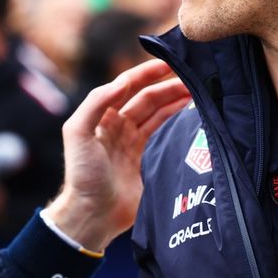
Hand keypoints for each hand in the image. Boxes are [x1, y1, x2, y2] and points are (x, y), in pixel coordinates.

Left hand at [44, 59, 189, 251]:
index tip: (168, 63)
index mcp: (103, 115)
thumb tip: (122, 81)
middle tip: (193, 79)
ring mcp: (135, 144)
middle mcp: (120, 126)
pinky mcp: (148, 161)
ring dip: (176, 103)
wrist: (93, 214)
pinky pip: (166, 136)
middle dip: (168, 87)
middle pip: (148, 99)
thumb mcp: (78, 132)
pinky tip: (193, 118)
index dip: (147, 73)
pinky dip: (179, 125)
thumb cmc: (82, 173)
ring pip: (159, 116)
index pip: (128, 86)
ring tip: (199, 94)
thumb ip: (96, 102)